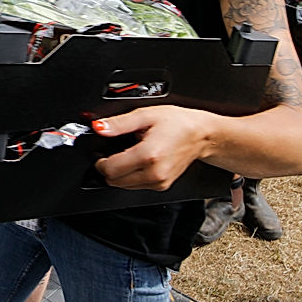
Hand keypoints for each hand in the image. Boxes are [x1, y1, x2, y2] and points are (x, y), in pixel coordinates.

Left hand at [91, 106, 211, 190]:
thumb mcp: (146, 115)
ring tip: (128, 155)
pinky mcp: (162, 186)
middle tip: (113, 153)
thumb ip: (119, 123)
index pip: (111, 169)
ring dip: (119, 174)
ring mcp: (159, 182)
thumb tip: (99, 127)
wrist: (201, 135)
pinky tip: (138, 162)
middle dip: (108, 168)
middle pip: (115, 181)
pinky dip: (131, 177)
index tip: (101, 154)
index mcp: (148, 155)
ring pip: (124, 186)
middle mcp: (154, 173)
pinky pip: (136, 186)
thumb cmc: (178, 123)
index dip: (100, 161)